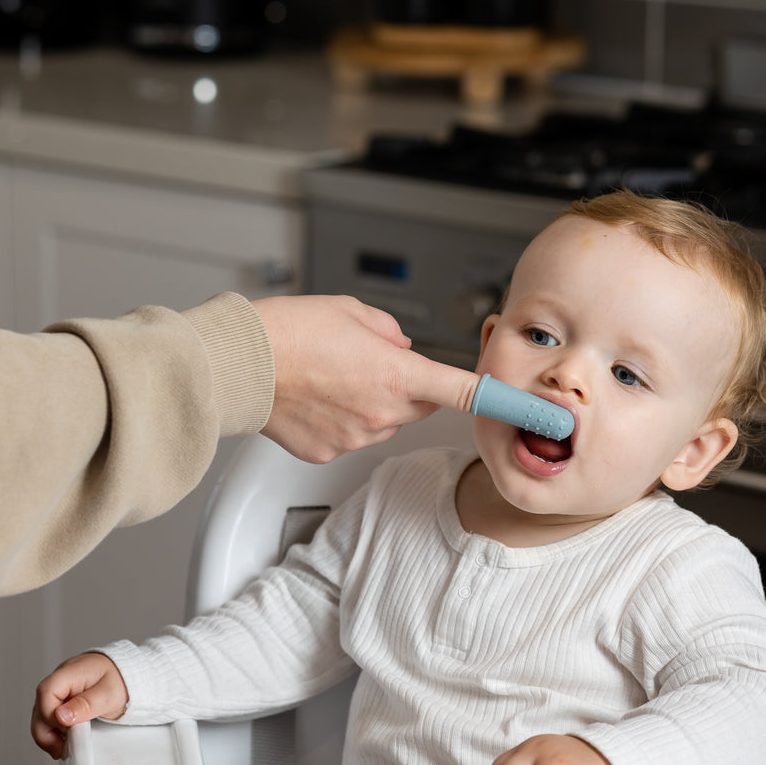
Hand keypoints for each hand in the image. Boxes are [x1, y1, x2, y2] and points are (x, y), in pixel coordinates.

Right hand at [30, 652, 129, 759]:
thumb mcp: (109, 693)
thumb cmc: (120, 680)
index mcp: (69, 673)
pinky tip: (65, 741)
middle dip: (46, 732)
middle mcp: (59, 682)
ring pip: (40, 717)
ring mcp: (58, 693)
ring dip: (49, 735)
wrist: (128, 675)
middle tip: (61, 749)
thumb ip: (86, 705)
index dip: (51, 716)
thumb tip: (61, 716)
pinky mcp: (60, 703)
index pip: (46, 692)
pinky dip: (54, 733)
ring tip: (64, 748)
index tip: (67, 730)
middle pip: (39, 708)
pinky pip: (49, 720)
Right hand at [252, 295, 480, 462]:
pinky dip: (339, 422)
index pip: (462, 392)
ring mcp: (354, 437)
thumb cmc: (288, 331)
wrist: (238, 364)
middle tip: (371, 364)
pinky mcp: (326, 453)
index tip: (527, 413)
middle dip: (409, 388)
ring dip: (371, 405)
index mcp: (396, 373)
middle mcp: (381, 412)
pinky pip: (349, 437)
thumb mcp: (351, 311)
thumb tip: (402, 347)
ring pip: (383, 424)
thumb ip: (389, 331)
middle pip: (420, 407)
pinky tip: (313, 399)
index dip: (497, 402)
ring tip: (330, 378)